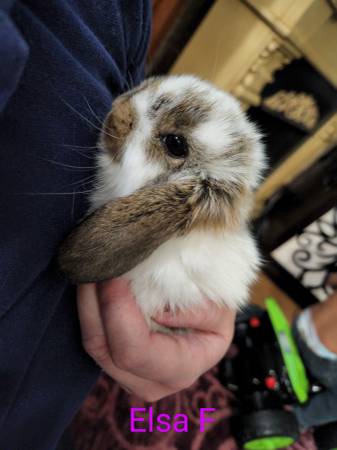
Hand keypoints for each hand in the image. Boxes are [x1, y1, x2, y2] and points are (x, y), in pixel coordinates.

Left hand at [77, 278, 234, 401]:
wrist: (207, 313)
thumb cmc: (216, 306)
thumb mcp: (220, 305)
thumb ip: (197, 310)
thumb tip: (158, 314)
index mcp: (181, 370)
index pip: (134, 350)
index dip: (118, 310)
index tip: (116, 272)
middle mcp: (149, 382)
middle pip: (103, 346)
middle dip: (97, 299)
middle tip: (100, 260)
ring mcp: (126, 375)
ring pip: (91, 340)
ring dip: (88, 300)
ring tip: (93, 265)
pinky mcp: (112, 360)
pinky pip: (91, 333)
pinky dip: (89, 304)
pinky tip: (94, 279)